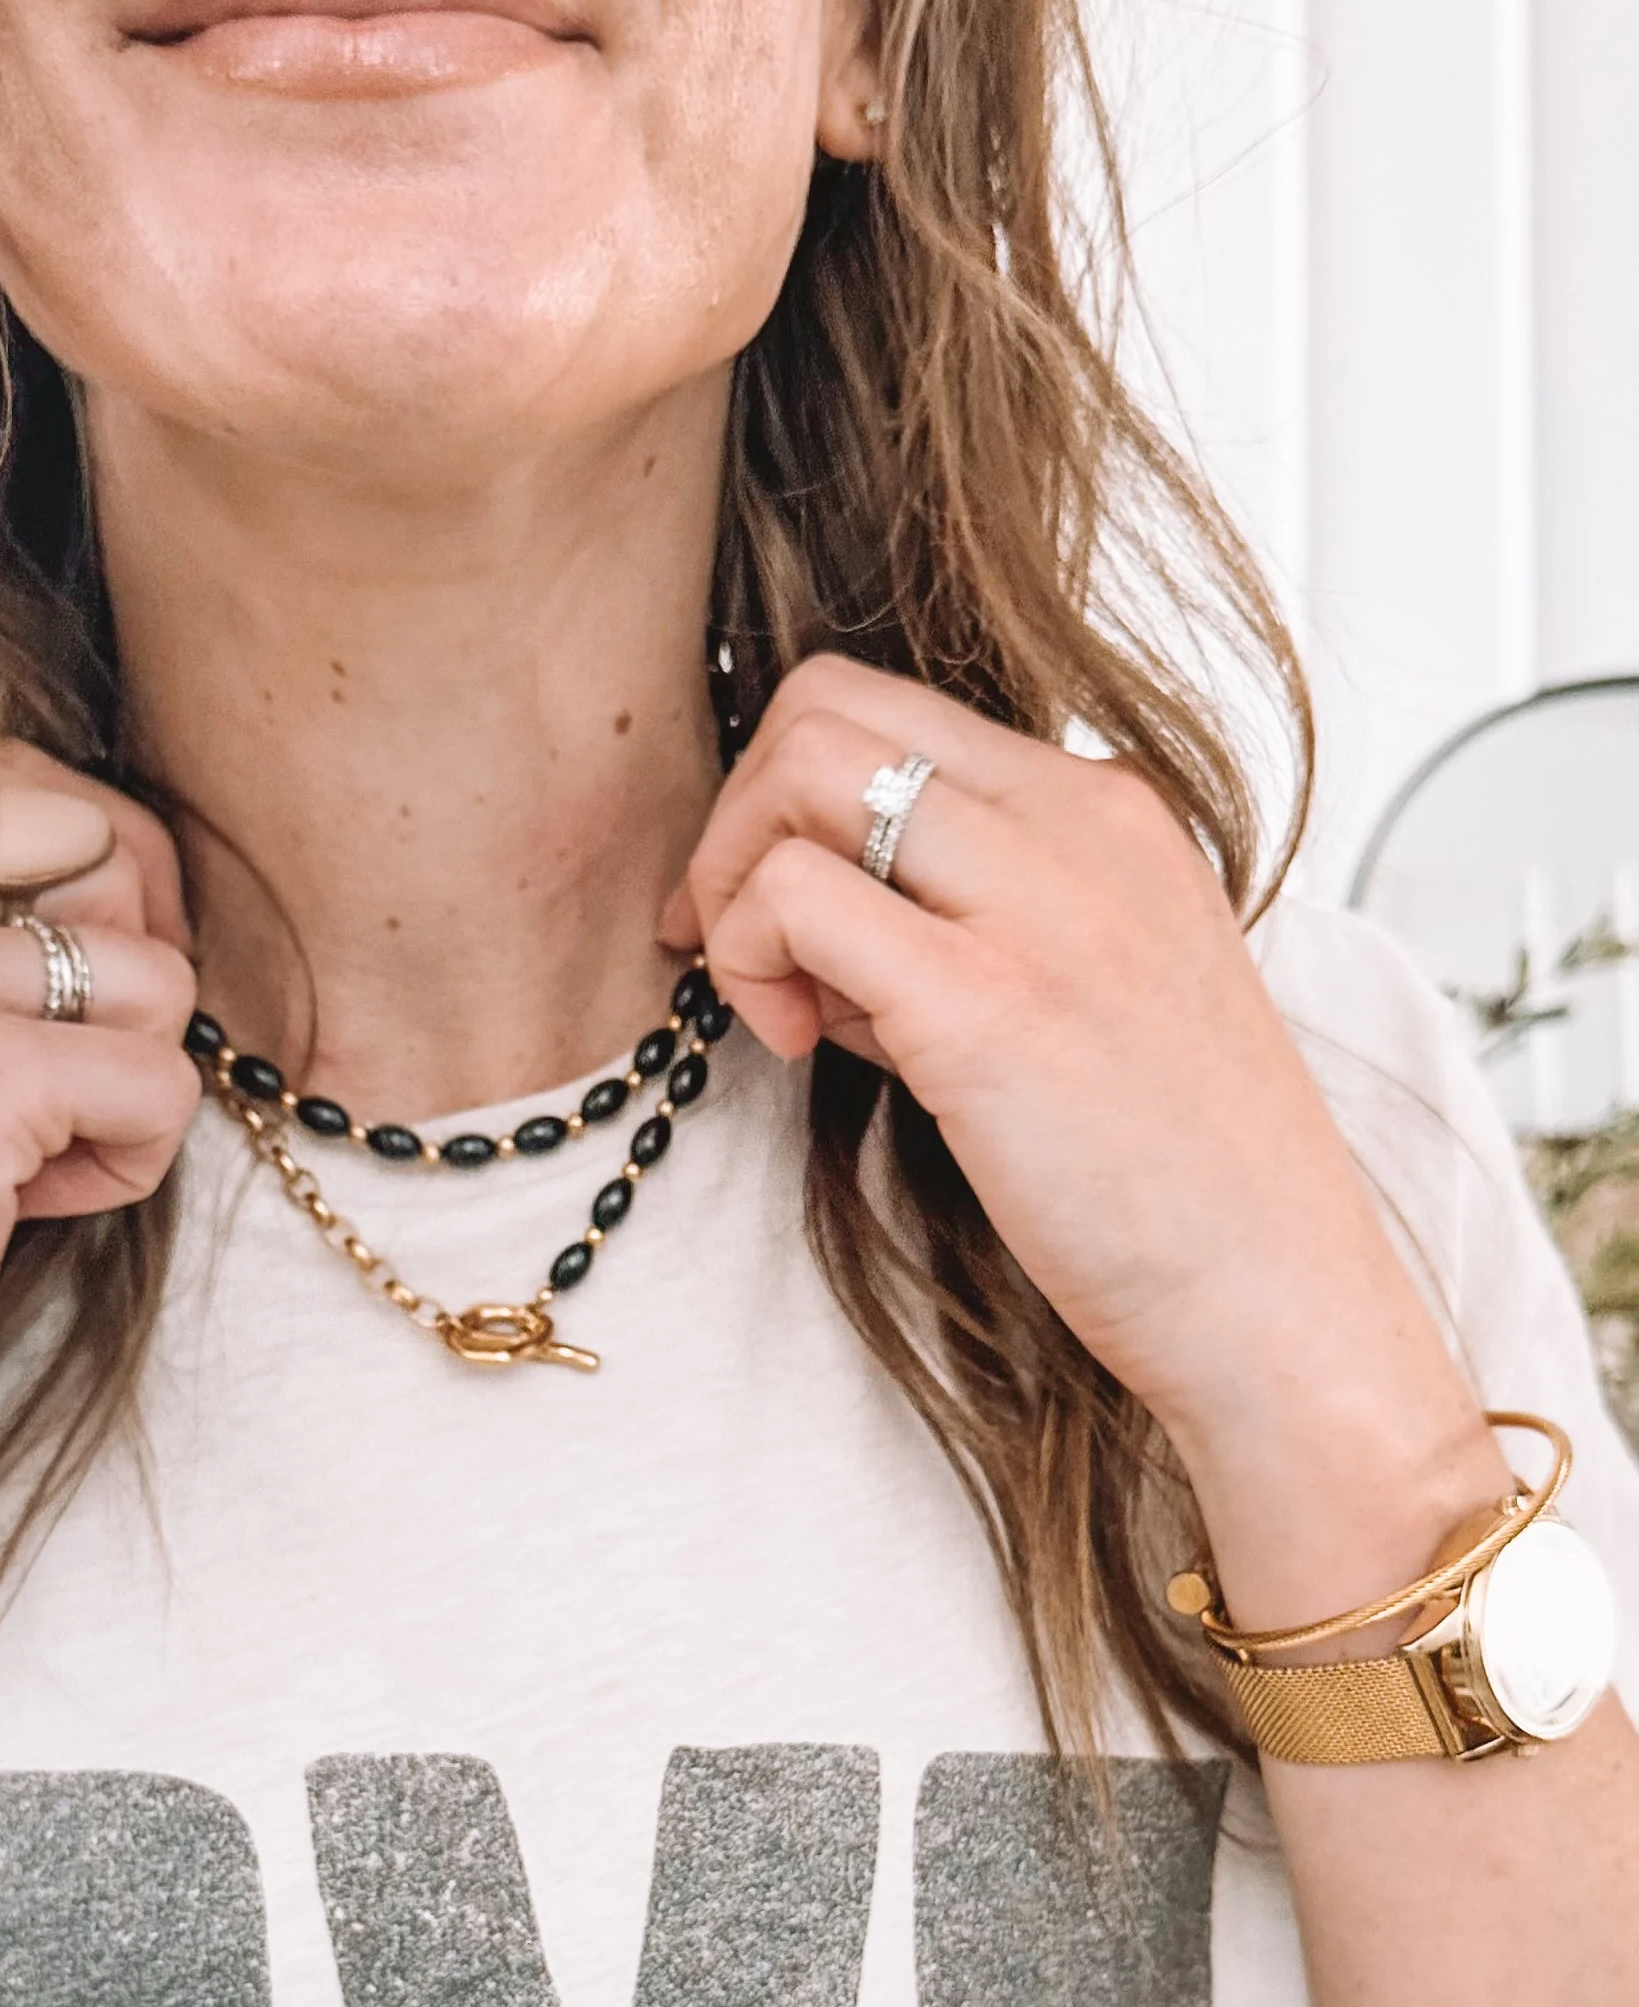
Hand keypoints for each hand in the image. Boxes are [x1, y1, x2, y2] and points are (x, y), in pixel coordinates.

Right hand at [0, 746, 199, 1544]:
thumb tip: (105, 884)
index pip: (18, 784)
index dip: (82, 889)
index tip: (48, 1004)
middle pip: (108, 851)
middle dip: (124, 973)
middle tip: (56, 1084)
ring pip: (153, 975)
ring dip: (121, 1086)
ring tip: (17, 1166)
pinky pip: (164, 1078)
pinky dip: (127, 1163)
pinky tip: (25, 1212)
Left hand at [666, 657, 1501, 1611]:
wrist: (1281, 1302)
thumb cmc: (1175, 1188)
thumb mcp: (1078, 1007)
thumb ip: (950, 937)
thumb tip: (801, 925)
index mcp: (1112, 812)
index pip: (894, 713)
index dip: (787, 800)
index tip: (764, 917)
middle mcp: (1081, 822)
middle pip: (827, 704)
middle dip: (735, 817)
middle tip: (727, 947)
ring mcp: (1040, 901)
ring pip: (803, 763)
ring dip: (733, 879)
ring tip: (775, 1006)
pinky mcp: (987, 1001)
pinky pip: (796, 896)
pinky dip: (753, 958)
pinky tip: (798, 1049)